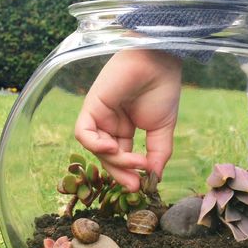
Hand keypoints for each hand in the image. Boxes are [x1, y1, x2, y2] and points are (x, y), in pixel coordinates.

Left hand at [75, 49, 181, 190]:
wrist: (160, 62)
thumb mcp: (163, 130)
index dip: (130, 173)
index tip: (143, 185)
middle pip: (108, 158)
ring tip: (137, 163)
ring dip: (116, 161)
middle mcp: (109, 125)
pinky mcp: (91, 107)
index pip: (122, 158)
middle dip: (121, 173)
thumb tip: (155, 178)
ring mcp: (99, 117)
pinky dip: (95, 145)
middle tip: (135, 185)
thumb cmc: (162, 90)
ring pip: (98, 150)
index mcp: (124, 130)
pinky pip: (84, 134)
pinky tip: (113, 149)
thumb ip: (158, 154)